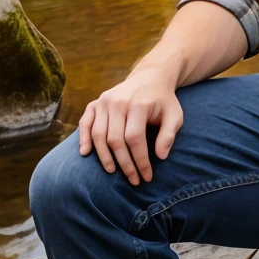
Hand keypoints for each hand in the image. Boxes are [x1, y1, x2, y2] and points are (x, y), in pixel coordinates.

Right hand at [78, 66, 183, 184]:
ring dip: (104, 157)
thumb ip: (169, 135)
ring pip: (99, 134)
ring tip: (113, 172)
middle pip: (115, 140)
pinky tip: (85, 153)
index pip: (135, 139)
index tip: (146, 177)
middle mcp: (118, 102)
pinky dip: (83, 138)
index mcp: (138, 105)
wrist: (150, 78)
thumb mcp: (174, 115)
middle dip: (124, 164)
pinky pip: (85, 123)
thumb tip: (160, 157)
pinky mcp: (96, 103)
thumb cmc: (163, 101)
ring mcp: (104, 101)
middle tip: (133, 180)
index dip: (140, 161)